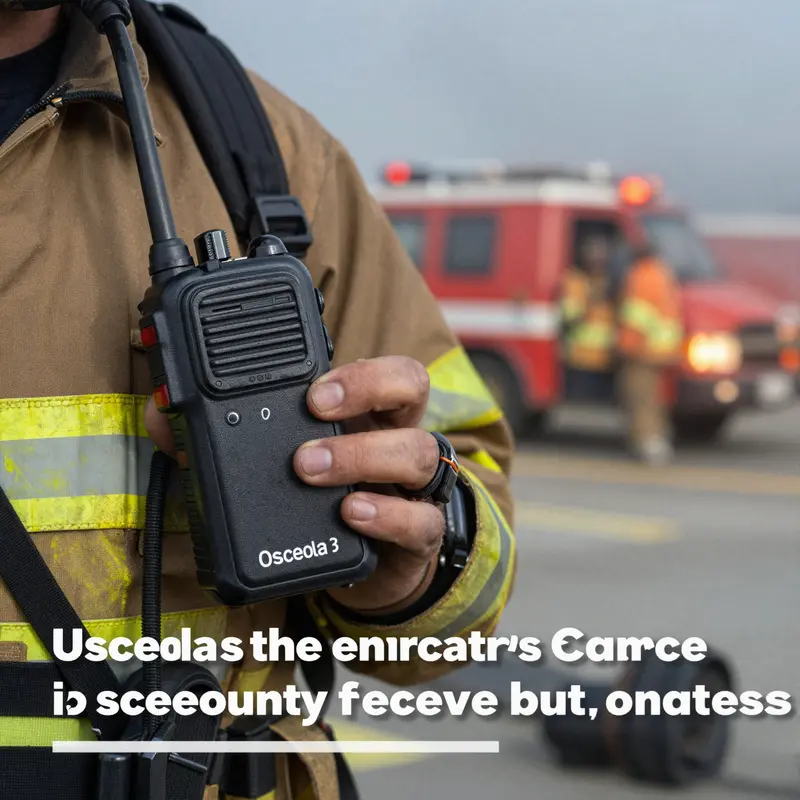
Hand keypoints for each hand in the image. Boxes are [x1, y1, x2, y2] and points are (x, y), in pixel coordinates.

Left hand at [143, 356, 445, 614]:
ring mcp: (412, 484)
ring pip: (419, 452)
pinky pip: (422, 520)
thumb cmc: (320, 500)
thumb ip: (222, 435)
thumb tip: (162, 418)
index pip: (378, 365)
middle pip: (412, 385)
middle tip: (314, 408)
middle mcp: (395, 435)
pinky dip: (387, 515)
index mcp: (365, 411)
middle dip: (367, 385)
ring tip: (311, 470)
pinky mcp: (419, 533)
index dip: (353, 367)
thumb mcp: (277, 462)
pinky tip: (352, 515)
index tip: (310, 387)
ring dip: (362, 455)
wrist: (365, 565)